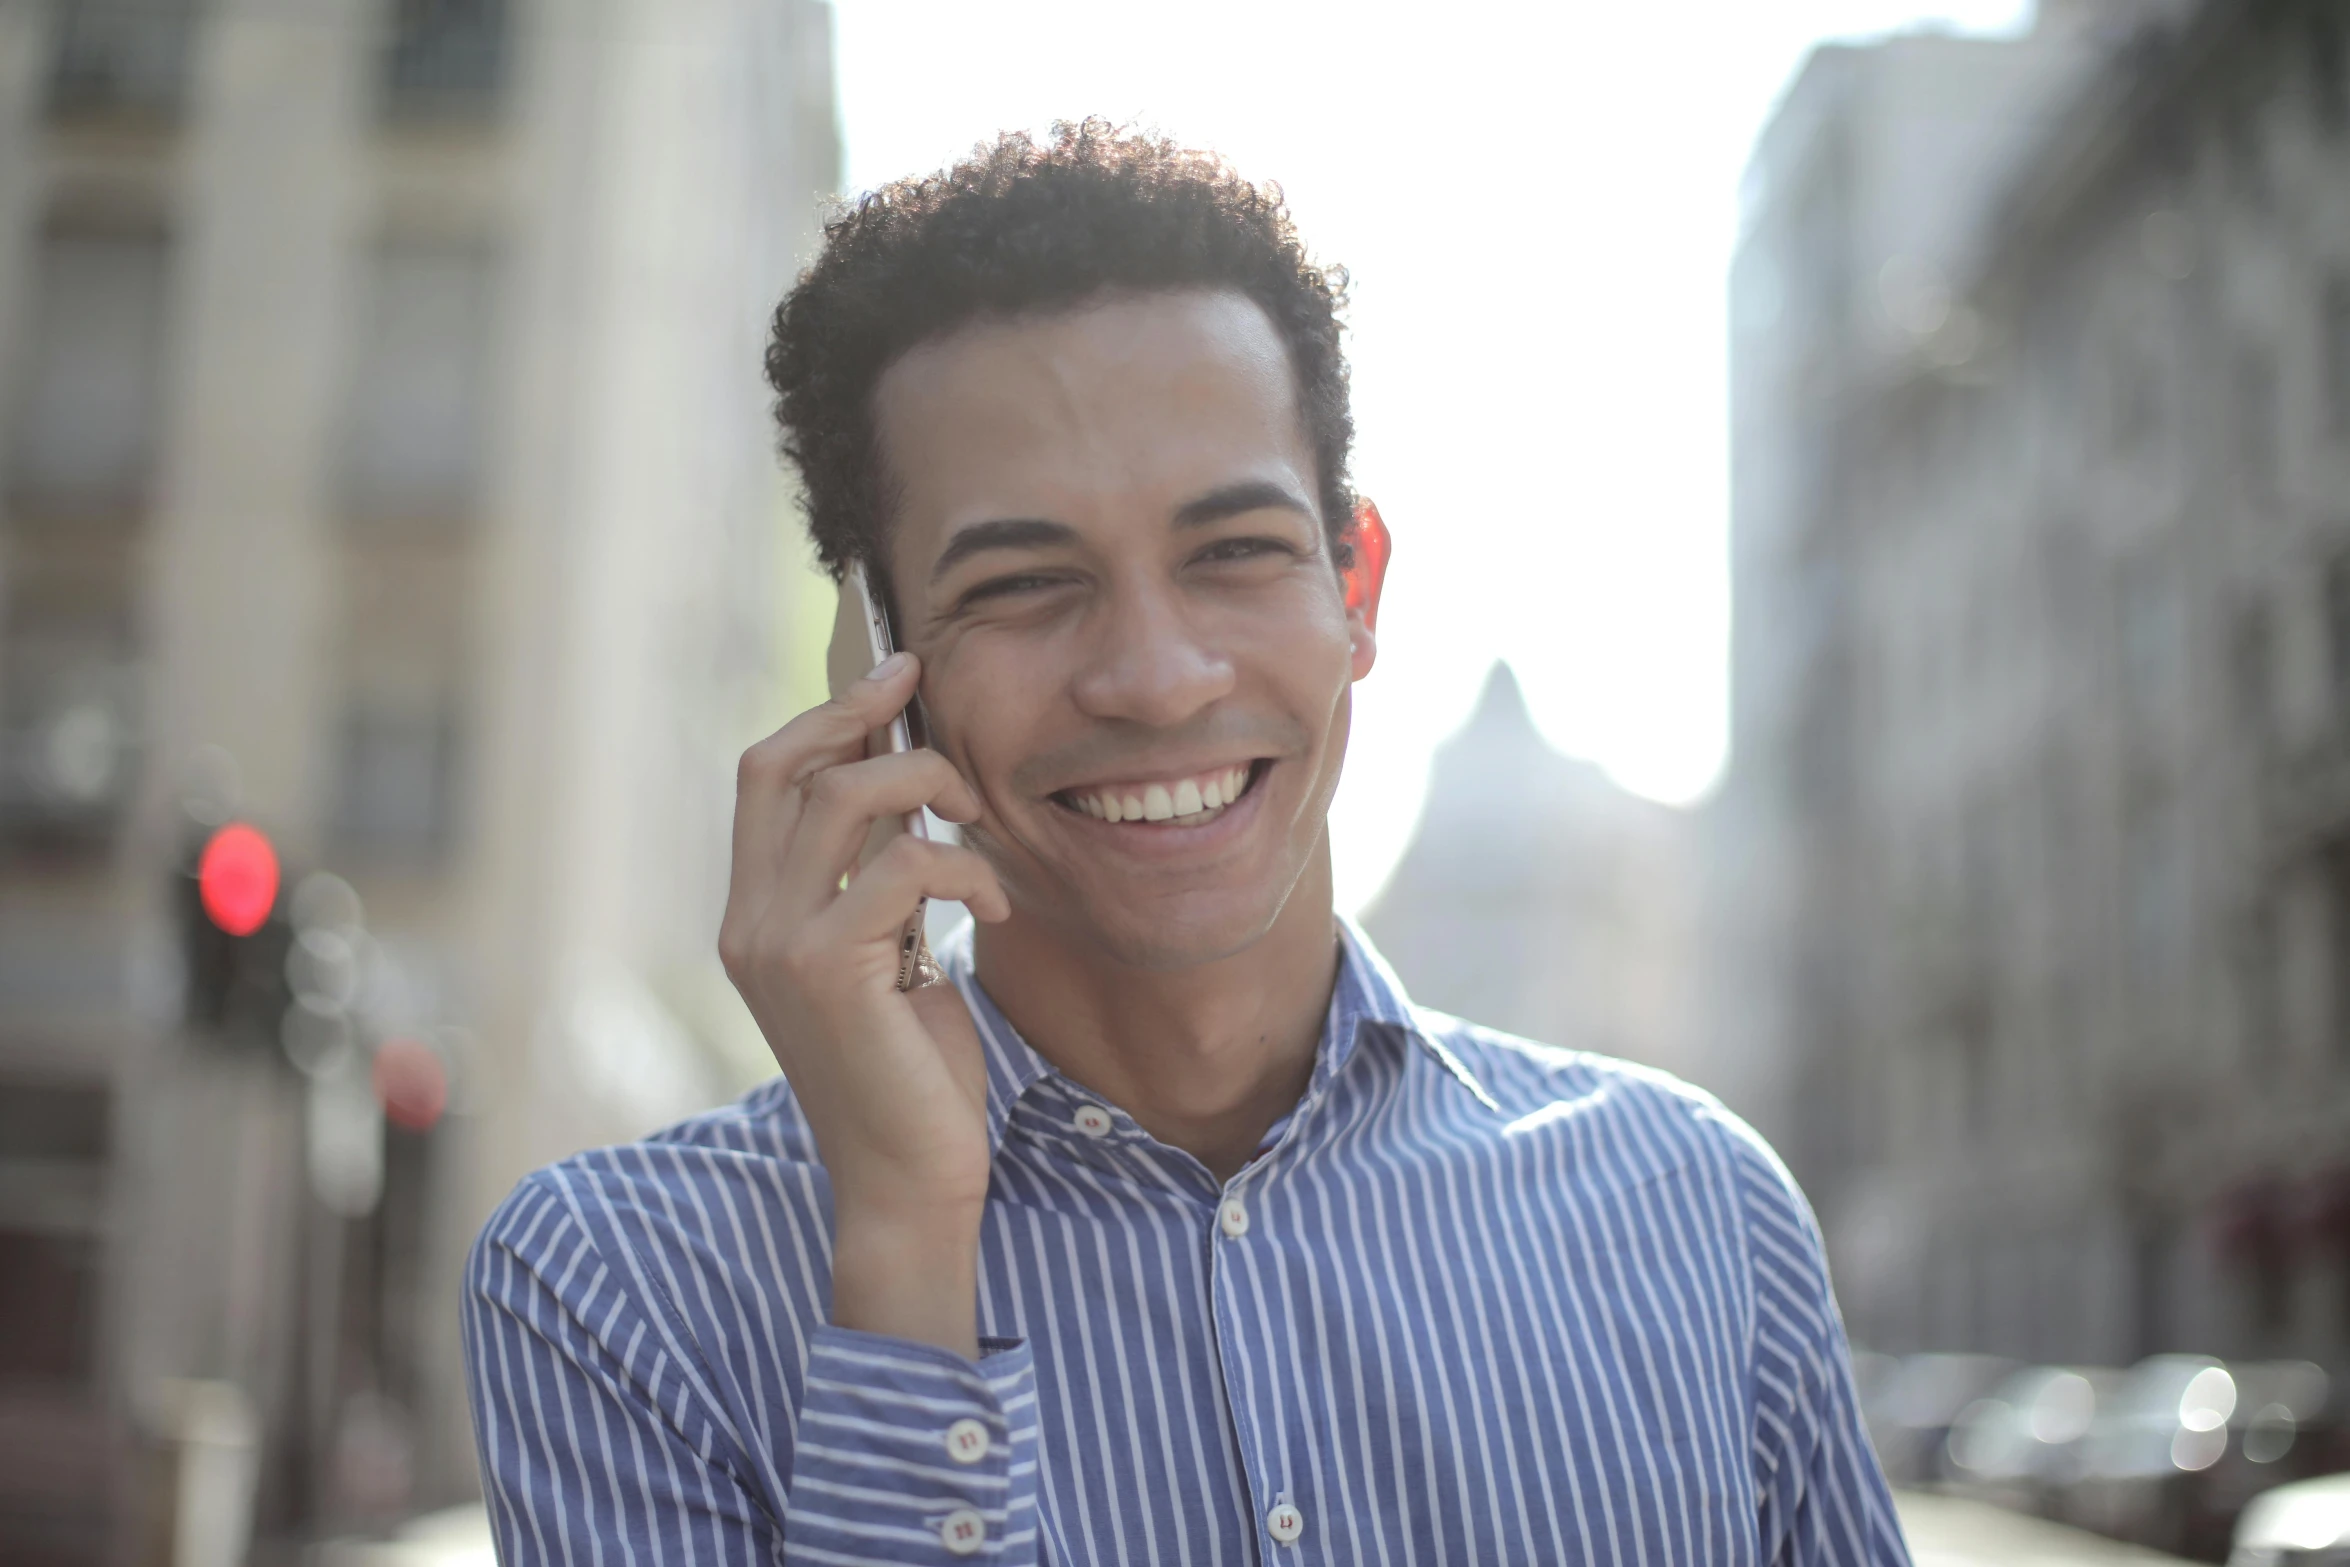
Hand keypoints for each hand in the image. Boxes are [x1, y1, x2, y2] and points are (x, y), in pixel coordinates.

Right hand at [718, 652, 1009, 1355]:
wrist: (909, 1181)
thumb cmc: (914, 1072)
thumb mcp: (891, 955)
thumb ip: (880, 882)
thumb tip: (912, 786)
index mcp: (755, 915)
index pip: (764, 778)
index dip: (824, 715)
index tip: (892, 677)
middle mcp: (748, 922)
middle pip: (783, 765)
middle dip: (859, 712)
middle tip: (924, 688)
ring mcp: (777, 944)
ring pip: (846, 798)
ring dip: (931, 787)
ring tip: (980, 824)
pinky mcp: (827, 969)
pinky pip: (904, 864)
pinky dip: (967, 868)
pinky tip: (997, 905)